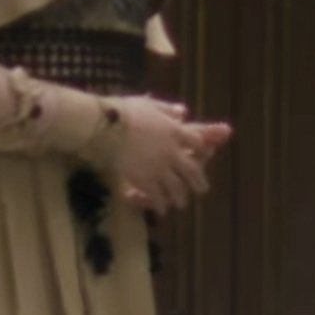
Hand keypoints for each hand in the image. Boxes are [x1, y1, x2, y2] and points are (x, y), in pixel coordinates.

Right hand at [112, 99, 230, 212]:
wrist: (107, 128)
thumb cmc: (124, 111)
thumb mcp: (150, 104)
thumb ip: (168, 109)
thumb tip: (184, 112)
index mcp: (174, 131)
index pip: (197, 142)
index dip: (203, 149)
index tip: (207, 154)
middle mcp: (172, 152)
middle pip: (192, 170)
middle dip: (198, 181)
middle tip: (202, 189)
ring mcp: (159, 168)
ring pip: (177, 187)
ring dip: (180, 197)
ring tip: (182, 203)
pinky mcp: (145, 180)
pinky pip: (157, 196)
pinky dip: (160, 204)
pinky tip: (161, 210)